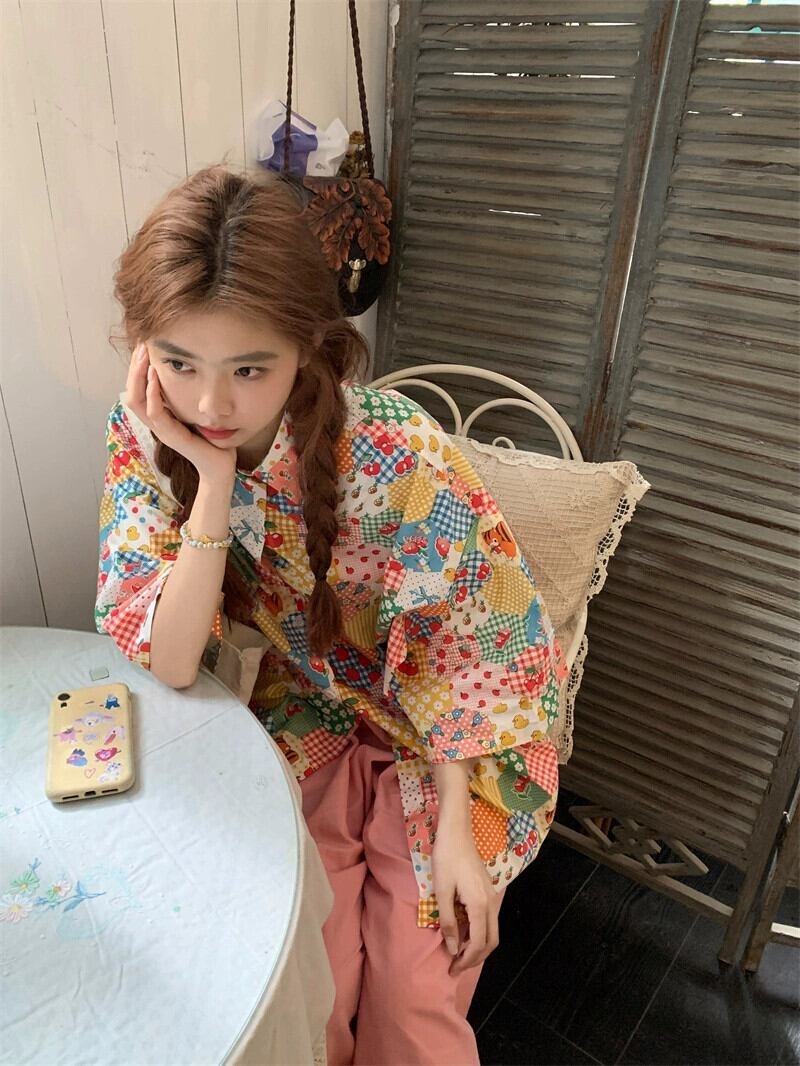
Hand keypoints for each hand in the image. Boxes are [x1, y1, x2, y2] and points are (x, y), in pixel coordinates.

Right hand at [125, 342, 236, 482]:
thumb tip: (190, 368)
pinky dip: (153, 394)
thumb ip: (187, 395)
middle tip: (141, 345)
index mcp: (159, 416)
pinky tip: (156, 377)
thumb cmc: (211, 438)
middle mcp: (156, 422)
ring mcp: (161, 430)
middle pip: (131, 392)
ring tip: (145, 355)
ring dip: (139, 375)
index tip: (143, 346)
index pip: (137, 389)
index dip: (137, 368)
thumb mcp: (195, 410)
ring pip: (137, 401)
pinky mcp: (171, 436)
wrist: (220, 466)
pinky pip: (155, 413)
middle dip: (134, 367)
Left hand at [431, 819, 500, 976]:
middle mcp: (492, 903)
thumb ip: (448, 921)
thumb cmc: (446, 859)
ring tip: (459, 954)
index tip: (451, 969)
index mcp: (480, 905)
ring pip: (492, 932)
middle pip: (491, 942)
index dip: (466, 960)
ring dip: (478, 947)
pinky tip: (464, 934)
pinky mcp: (489, 891)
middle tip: (456, 967)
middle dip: (475, 958)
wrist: (456, 832)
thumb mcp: (442, 891)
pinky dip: (479, 934)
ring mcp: (493, 897)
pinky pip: (489, 921)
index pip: (478, 944)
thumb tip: (452, 948)